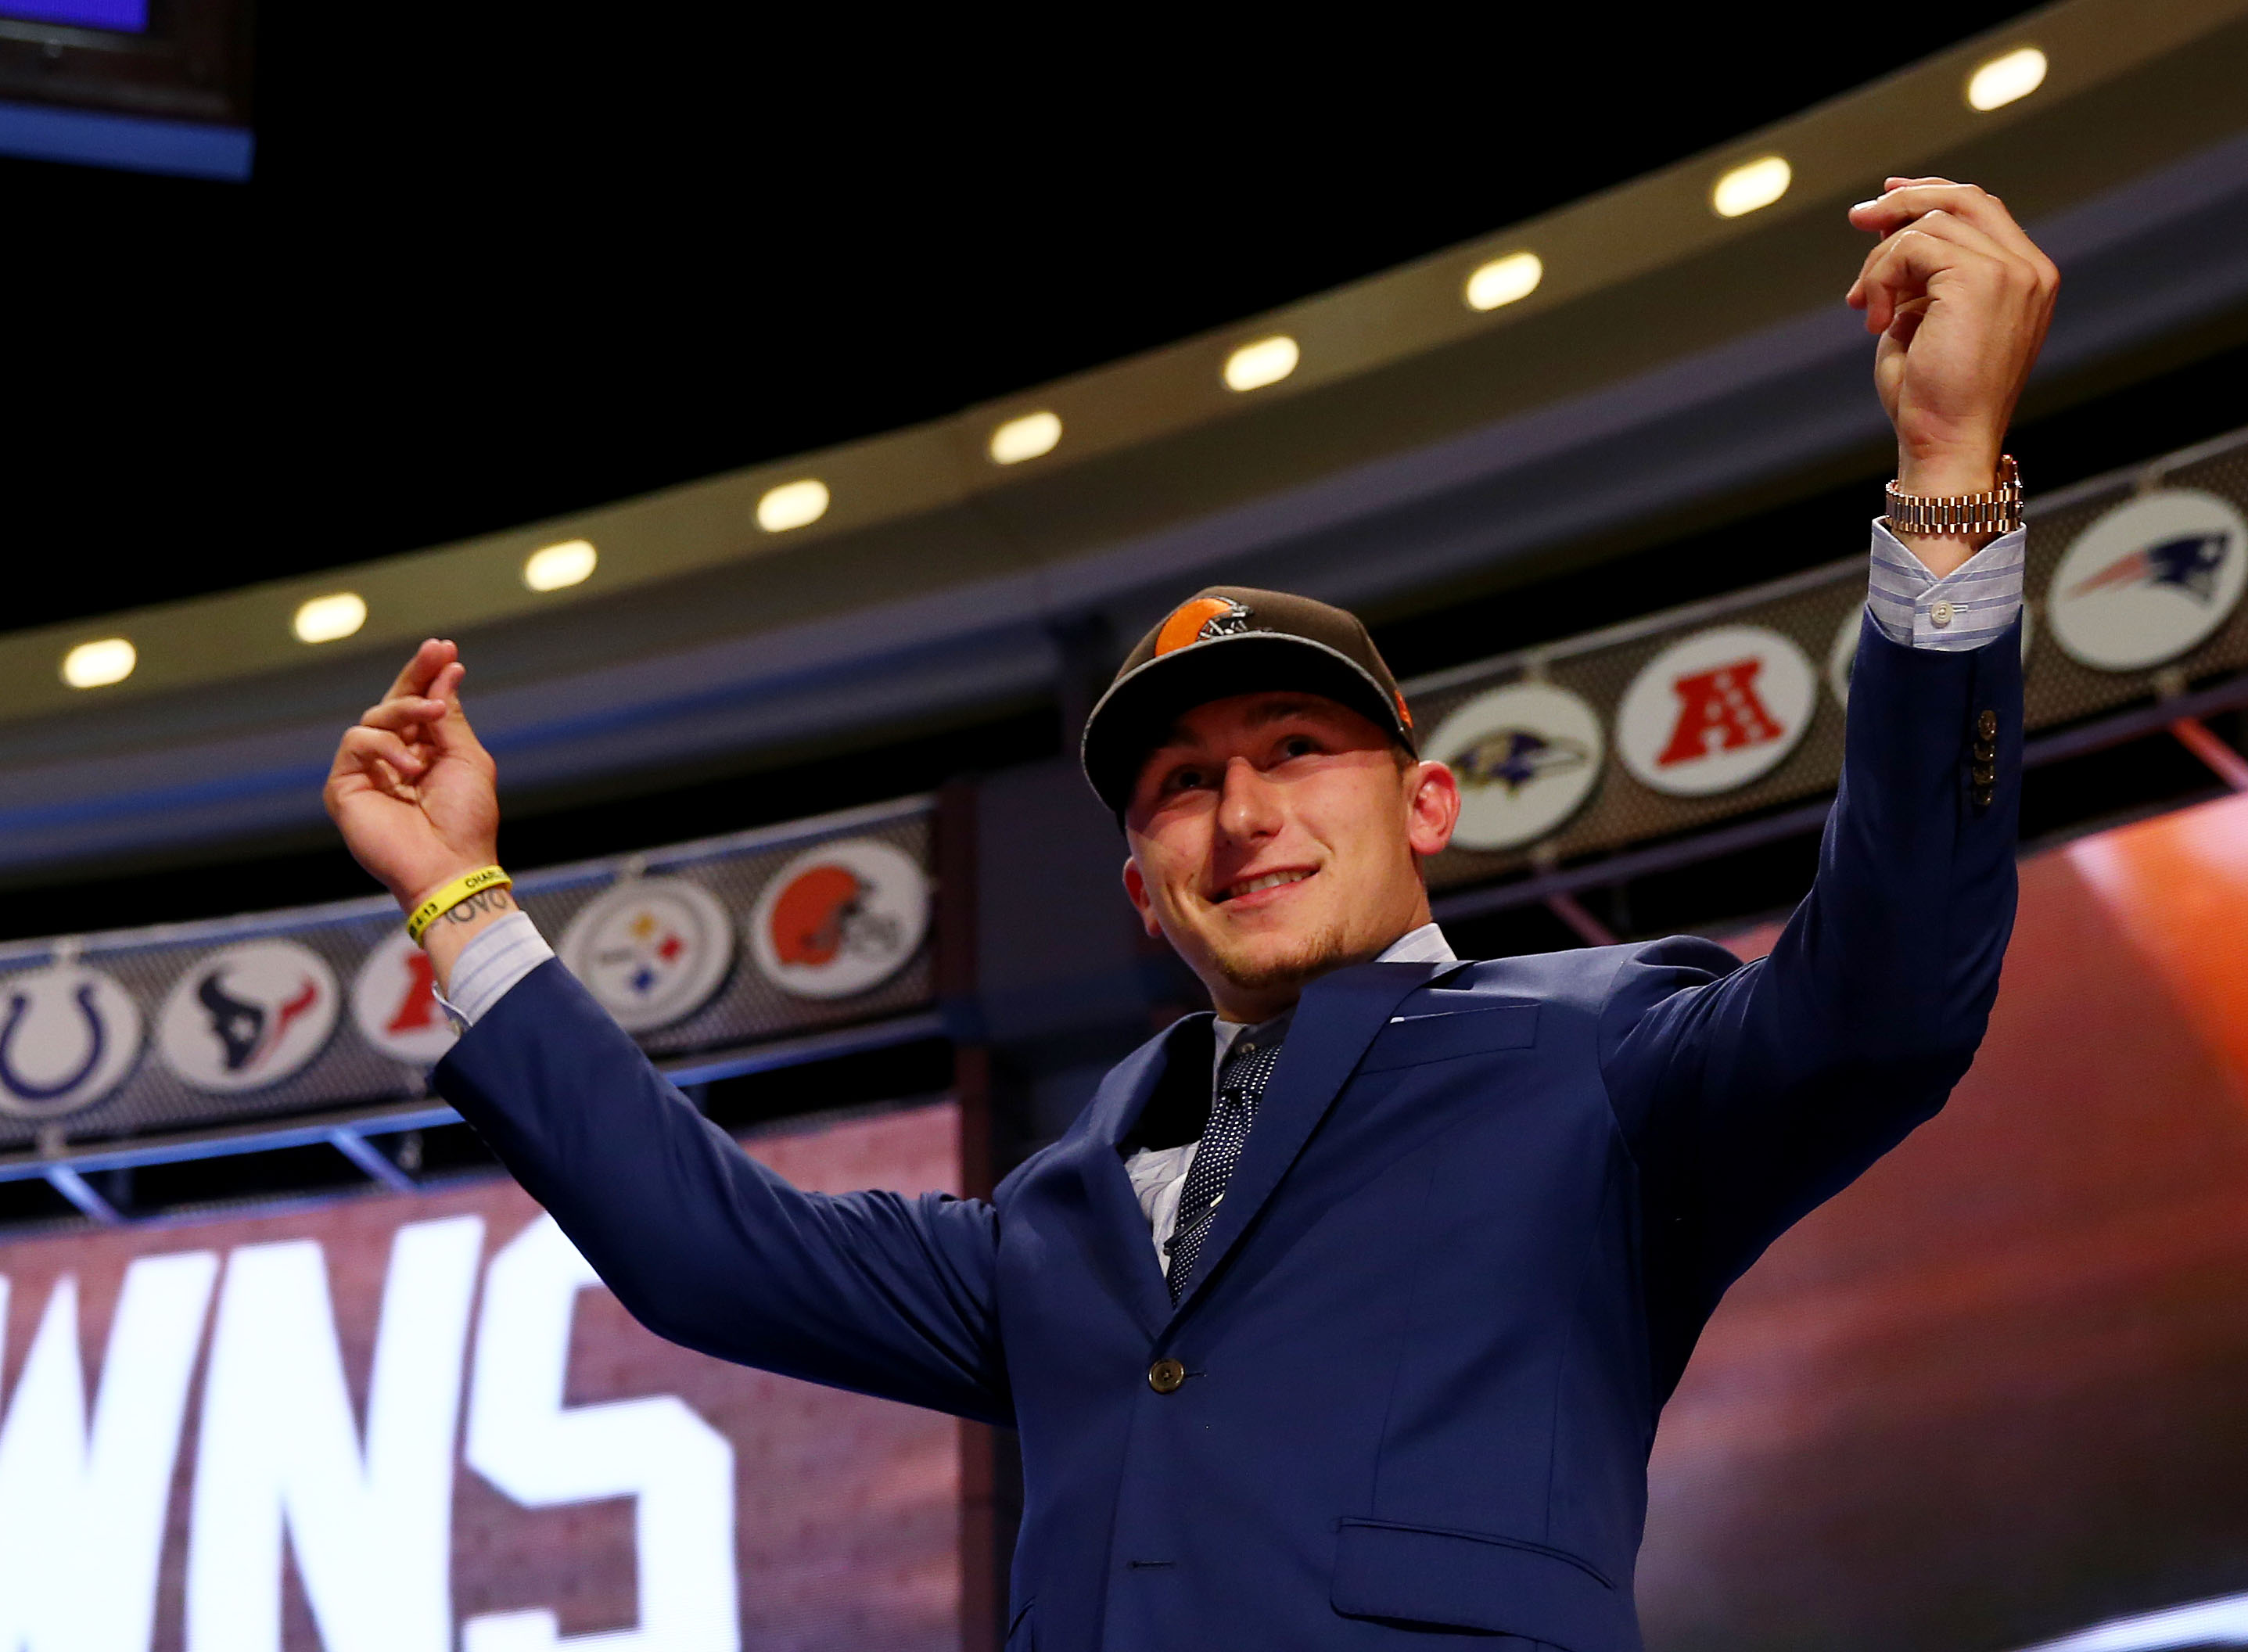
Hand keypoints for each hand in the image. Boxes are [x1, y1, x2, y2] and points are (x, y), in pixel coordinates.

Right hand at [324, 640, 500, 912]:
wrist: (450, 864)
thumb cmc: (466, 819)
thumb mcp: (466, 756)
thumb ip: (450, 716)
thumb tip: (448, 671)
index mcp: (424, 753)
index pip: (419, 705)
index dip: (428, 675)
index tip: (446, 648)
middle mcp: (393, 759)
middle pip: (393, 703)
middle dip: (416, 674)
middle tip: (436, 652)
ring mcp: (367, 772)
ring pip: (375, 717)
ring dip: (406, 710)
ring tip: (433, 717)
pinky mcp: (344, 786)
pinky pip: (356, 742)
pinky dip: (384, 745)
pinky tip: (410, 766)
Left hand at [1847, 178, 2057, 562]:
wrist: (1946, 443)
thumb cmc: (1932, 397)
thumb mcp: (1926, 320)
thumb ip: (1922, 274)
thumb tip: (1887, 227)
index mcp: (2025, 278)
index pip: (1982, 212)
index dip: (1932, 195)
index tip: (1886, 199)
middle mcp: (2029, 269)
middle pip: (1963, 200)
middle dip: (1904, 203)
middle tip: (1858, 218)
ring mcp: (2011, 271)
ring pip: (1928, 226)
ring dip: (1880, 264)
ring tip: (1867, 307)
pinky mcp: (1980, 278)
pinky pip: (1913, 246)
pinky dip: (1881, 277)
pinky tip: (1875, 320)